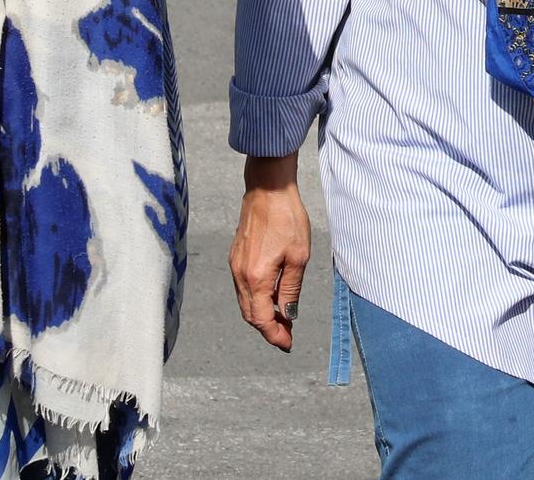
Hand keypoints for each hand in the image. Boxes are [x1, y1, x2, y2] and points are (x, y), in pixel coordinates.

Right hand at [229, 154, 310, 352]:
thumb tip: (288, 314)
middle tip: (287, 335)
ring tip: (283, 318)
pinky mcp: (236, 257)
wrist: (267, 189)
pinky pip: (244, 288)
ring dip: (262, 315)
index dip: (274, 335)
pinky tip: (272, 297)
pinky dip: (256, 299)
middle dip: (268, 328)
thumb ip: (291, 289)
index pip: (261, 319)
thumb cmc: (287, 219)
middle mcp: (240, 275)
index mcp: (256, 277)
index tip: (287, 344)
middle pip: (250, 314)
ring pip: (245, 302)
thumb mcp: (298, 257)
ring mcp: (235, 265)